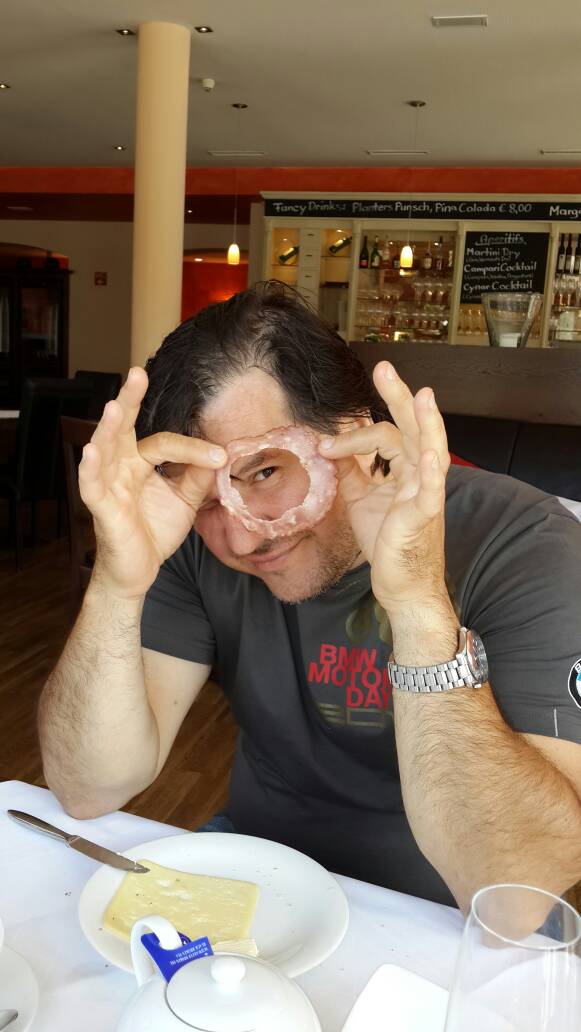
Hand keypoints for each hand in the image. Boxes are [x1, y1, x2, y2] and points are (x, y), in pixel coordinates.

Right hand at [79, 367, 226, 598]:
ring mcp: (108, 485)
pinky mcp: (100, 507)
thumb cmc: (156, 530)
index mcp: (141, 462)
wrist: (140, 571)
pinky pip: (91, 485)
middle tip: (137, 373)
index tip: (222, 458)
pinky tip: (92, 451)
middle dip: (128, 400)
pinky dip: (90, 468)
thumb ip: (199, 477)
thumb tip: (220, 455)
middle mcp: (122, 467)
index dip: (194, 449)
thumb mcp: (186, 500)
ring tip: (115, 406)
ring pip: (104, 449)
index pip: (167, 444)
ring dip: (108, 428)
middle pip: (122, 427)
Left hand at [318, 361, 451, 613]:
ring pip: (430, 449)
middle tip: (384, 368)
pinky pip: (431, 491)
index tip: (324, 444)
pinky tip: (430, 456)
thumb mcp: (359, 499)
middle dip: (398, 397)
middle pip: (412, 428)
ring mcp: (424, 493)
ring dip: (425, 423)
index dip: (352, 435)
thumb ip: (349, 471)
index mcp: (404, 469)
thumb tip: (328, 446)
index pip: (383, 436)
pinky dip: (432, 472)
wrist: (401, 585)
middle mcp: (419, 475)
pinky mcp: (423, 516)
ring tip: (421, 396)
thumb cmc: (387, 543)